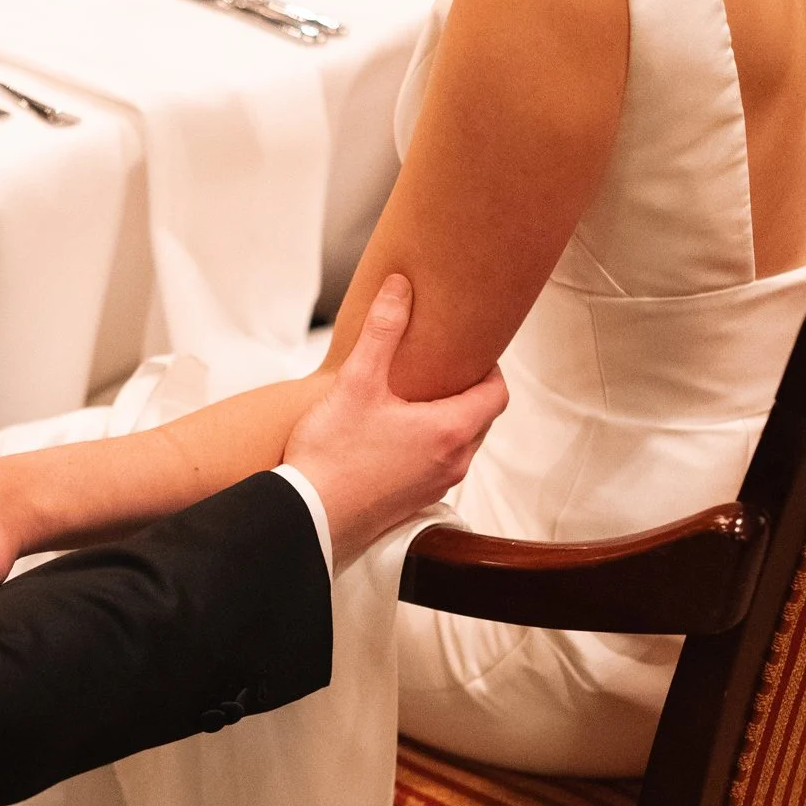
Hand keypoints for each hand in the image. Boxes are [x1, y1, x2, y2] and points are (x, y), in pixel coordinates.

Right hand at [284, 274, 507, 563]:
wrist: (309, 518)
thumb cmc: (333, 454)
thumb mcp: (357, 383)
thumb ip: (382, 331)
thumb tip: (400, 287)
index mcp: (450, 431)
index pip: (496, 394)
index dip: (489, 369)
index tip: (468, 352)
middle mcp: (453, 463)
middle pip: (481, 420)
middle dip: (468, 392)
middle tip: (442, 368)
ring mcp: (435, 487)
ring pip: (460, 446)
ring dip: (448, 421)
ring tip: (416, 400)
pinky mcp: (414, 504)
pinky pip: (438, 467)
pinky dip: (430, 447)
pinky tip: (395, 437)